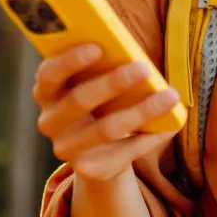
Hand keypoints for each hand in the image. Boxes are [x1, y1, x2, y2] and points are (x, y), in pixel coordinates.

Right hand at [32, 43, 181, 184]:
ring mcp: (66, 148)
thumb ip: (103, 68)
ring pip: (106, 129)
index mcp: (46, 92)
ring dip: (142, 111)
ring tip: (170, 96)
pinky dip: (150, 137)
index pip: (49, 74)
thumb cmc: (100, 100)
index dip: (70, 61)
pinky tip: (170, 125)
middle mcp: (49, 122)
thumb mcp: (94, 83)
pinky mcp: (88, 169)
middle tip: (143, 68)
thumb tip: (137, 58)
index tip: (97, 47)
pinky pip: (124, 152)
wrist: (96, 150)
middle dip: (113, 83)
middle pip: (79, 100)